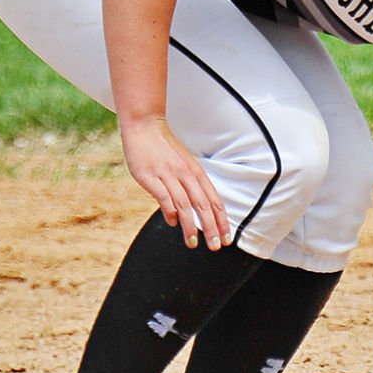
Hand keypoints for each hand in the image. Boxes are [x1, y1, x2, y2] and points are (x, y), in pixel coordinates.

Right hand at [119, 118, 229, 249]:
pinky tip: (172, 223)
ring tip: (193, 243)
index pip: (214, 201)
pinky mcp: (150, 176)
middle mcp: (186, 174)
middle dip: (211, 228)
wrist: (145, 126)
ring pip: (185, 205)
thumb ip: (189, 186)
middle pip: (203, 205)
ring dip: (190, 226)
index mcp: (197, 173)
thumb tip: (182, 215)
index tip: (227, 238)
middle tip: (216, 246)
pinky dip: (169, 211)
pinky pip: (163, 197)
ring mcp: (168, 175)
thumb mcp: (184, 165)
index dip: (222, 221)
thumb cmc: (164, 149)